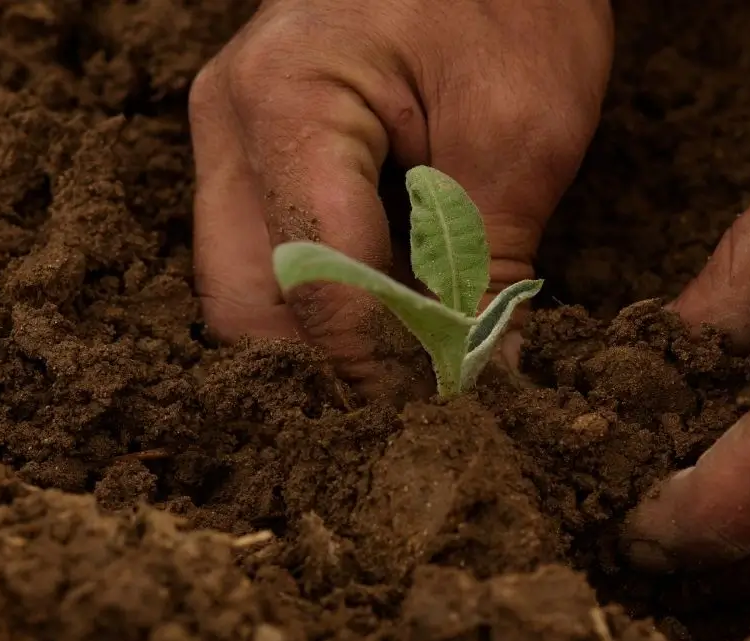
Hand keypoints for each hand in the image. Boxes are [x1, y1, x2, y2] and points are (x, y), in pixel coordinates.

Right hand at [189, 0, 612, 397]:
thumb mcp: (520, 133)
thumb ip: (485, 268)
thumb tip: (475, 383)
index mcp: (286, 104)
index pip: (317, 287)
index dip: (380, 374)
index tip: (442, 428)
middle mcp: (229, 122)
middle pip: (245, 305)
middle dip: (327, 376)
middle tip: (415, 420)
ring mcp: (229, 133)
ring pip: (247, 290)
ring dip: (325, 345)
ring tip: (412, 381)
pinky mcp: (255, 147)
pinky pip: (266, 254)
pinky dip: (326, 304)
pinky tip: (393, 325)